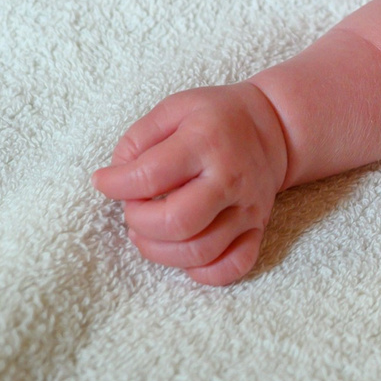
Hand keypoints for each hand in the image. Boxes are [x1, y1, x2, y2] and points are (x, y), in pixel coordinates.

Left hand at [95, 82, 291, 283]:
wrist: (276, 126)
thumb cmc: (217, 117)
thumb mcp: (175, 108)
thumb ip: (139, 137)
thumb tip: (117, 176)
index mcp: (206, 141)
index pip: (150, 175)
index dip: (116, 184)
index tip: (104, 182)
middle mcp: (230, 179)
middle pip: (177, 222)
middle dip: (139, 222)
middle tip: (132, 210)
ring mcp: (247, 209)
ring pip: (199, 252)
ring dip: (159, 251)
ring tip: (147, 232)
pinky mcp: (257, 229)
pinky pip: (233, 267)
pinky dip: (202, 272)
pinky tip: (183, 253)